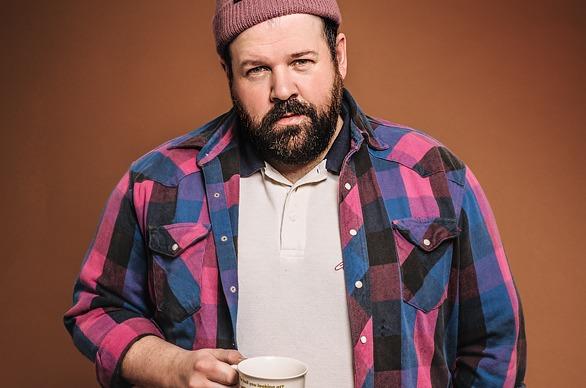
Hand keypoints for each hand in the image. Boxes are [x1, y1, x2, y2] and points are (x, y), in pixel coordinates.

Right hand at [122, 336, 243, 387]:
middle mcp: (198, 382)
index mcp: (205, 365)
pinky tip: (219, 387)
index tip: (242, 376)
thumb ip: (231, 356)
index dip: (240, 377)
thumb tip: (247, 361)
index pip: (231, 377)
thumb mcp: (213, 352)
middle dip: (235, 386)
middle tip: (236, 382)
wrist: (174, 370)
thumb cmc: (195, 361)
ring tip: (226, 384)